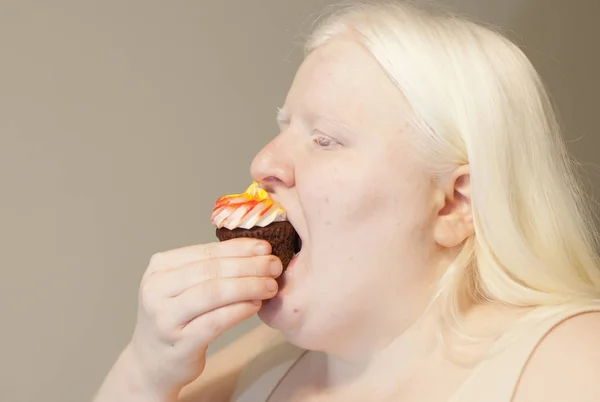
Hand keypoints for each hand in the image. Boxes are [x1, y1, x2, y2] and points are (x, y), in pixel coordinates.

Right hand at [127, 238, 280, 397]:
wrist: (151, 363)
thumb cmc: (175, 319)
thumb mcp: (181, 287)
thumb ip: (209, 269)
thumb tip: (254, 251)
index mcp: (159, 268)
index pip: (206, 251)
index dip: (239, 248)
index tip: (265, 247)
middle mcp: (156, 289)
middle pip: (212, 271)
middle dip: (248, 266)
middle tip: (274, 265)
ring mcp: (165, 317)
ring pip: (214, 293)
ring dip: (248, 286)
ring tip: (270, 285)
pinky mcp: (179, 343)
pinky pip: (216, 321)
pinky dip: (239, 310)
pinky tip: (256, 305)